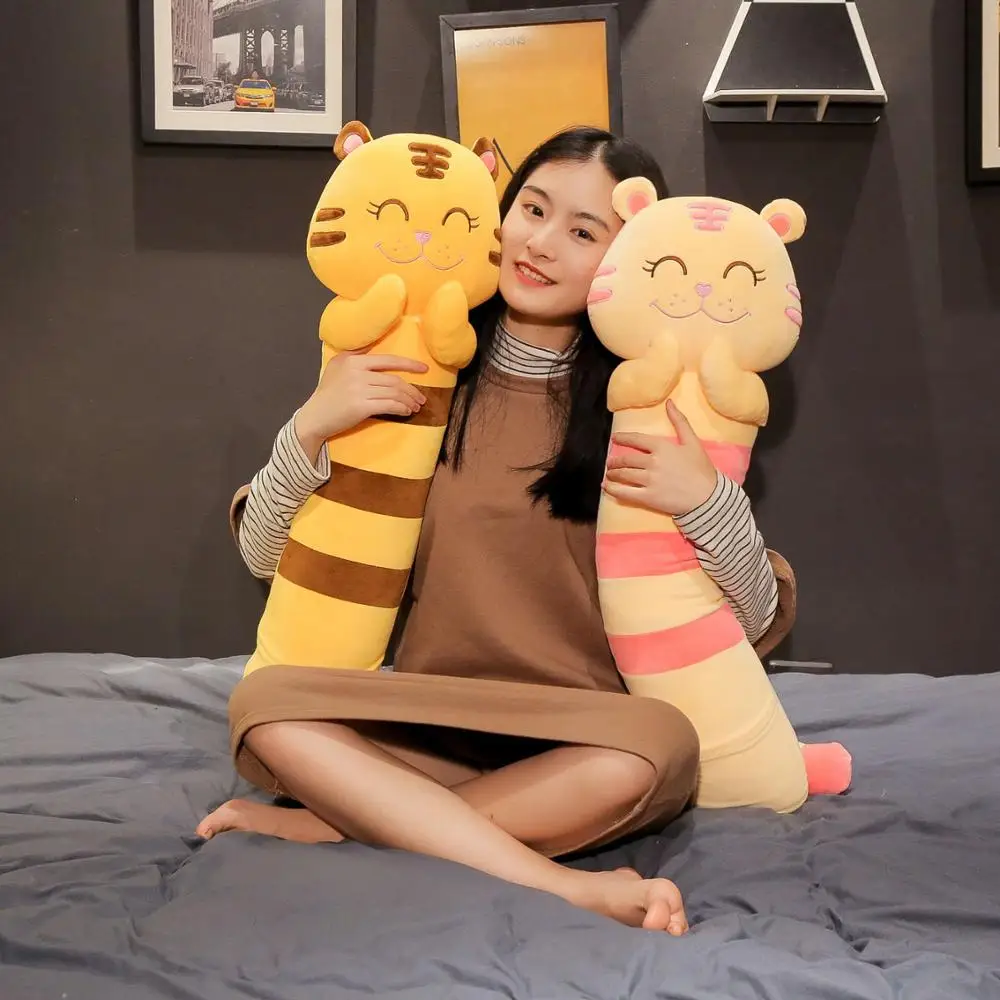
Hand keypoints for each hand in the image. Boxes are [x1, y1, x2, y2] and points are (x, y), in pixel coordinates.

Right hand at [294, 352, 428, 462]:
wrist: (315, 417)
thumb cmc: (328, 393)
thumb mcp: (337, 366)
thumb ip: (356, 355)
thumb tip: (374, 345)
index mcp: (353, 360)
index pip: (387, 360)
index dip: (409, 364)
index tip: (424, 369)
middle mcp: (356, 371)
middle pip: (394, 380)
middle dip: (412, 390)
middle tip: (421, 398)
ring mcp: (359, 389)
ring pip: (394, 392)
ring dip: (409, 400)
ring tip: (415, 406)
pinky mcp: (361, 406)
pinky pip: (389, 405)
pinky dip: (401, 408)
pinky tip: (406, 411)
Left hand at [603, 400, 717, 515]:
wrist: (708, 497)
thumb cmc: (701, 469)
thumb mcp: (693, 442)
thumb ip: (680, 421)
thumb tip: (669, 402)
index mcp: (662, 447)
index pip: (636, 439)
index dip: (623, 438)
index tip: (614, 438)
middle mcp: (652, 462)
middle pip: (626, 459)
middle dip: (615, 460)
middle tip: (610, 462)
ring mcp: (649, 480)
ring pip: (623, 474)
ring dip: (612, 474)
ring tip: (609, 474)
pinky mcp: (648, 497)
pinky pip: (624, 492)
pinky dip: (612, 489)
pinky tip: (606, 487)